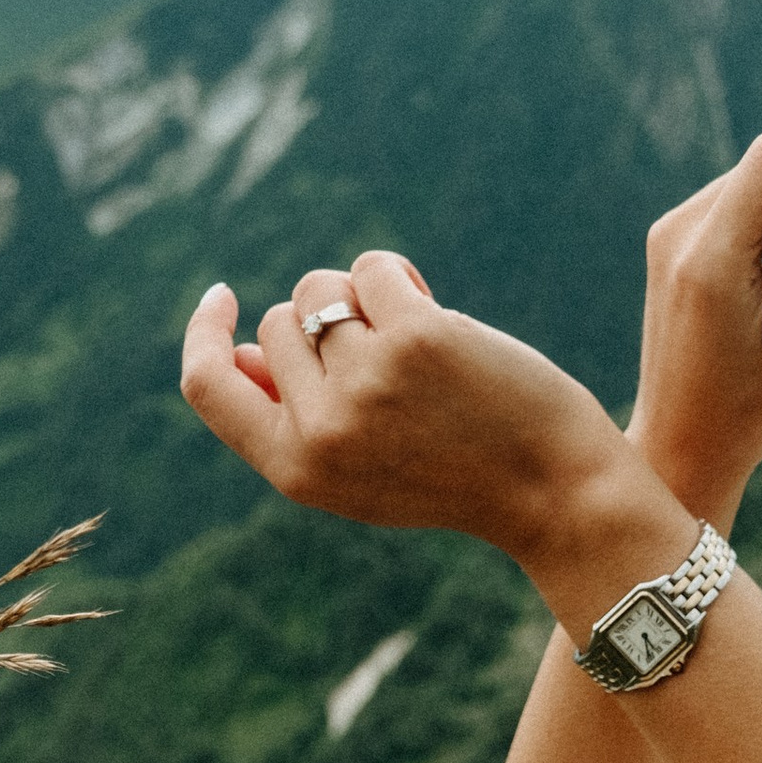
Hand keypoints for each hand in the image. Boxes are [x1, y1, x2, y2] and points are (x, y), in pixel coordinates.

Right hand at [180, 249, 618, 550]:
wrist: (556, 493)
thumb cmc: (458, 476)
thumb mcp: (359, 470)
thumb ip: (295, 418)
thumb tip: (240, 351)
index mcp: (296, 470)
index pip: (207, 386)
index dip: (205, 334)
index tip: (224, 297)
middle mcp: (322, 429)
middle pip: (278, 324)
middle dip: (326, 322)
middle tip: (389, 356)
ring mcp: (366, 380)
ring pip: (322, 290)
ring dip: (364, 298)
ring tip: (416, 338)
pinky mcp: (415, 338)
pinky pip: (373, 268)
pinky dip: (400, 279)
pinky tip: (439, 313)